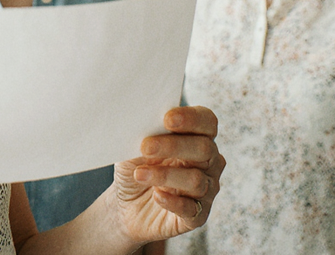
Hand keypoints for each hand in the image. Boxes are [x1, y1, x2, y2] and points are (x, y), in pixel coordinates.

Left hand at [109, 106, 223, 242]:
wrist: (126, 206)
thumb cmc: (136, 168)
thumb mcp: (135, 148)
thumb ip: (145, 134)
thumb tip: (143, 120)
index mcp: (197, 137)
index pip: (207, 122)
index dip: (192, 118)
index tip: (167, 118)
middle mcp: (209, 163)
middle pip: (204, 149)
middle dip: (174, 145)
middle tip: (146, 147)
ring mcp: (206, 191)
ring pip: (195, 180)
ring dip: (165, 175)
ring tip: (139, 174)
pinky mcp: (197, 216)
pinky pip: (190, 208)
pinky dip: (172, 201)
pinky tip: (156, 195)